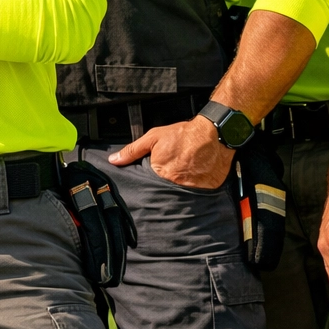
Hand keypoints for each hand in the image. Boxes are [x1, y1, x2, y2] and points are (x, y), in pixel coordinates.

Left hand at [108, 118, 234, 188]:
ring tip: (185, 175)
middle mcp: (176, 184)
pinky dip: (195, 189)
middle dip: (164, 187)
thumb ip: (133, 150)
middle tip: (171, 174)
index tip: (153, 178)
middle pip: (164, 193)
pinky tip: (196, 178)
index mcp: (160, 173)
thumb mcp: (154, 138)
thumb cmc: (185, 134)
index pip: (148, 187)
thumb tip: (114, 160)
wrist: (215, 132)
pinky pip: (197, 196)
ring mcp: (193, 189)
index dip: (149, 183)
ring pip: (180, 196)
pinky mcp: (207, 190)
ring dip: (180, 189)